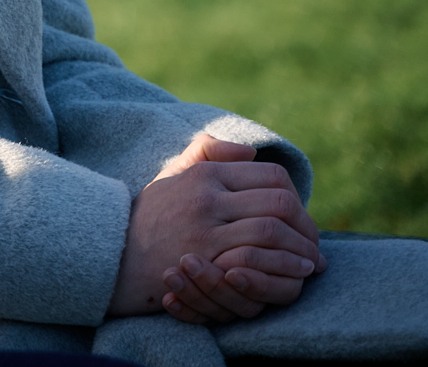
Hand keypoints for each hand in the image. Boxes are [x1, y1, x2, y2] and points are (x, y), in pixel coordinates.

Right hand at [108, 133, 324, 322]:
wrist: (114, 255)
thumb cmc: (149, 217)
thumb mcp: (173, 174)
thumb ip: (208, 154)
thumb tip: (250, 152)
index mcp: (205, 175)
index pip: (271, 176)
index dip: (296, 197)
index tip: (300, 216)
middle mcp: (207, 199)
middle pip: (279, 203)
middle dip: (306, 226)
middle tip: (313, 243)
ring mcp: (206, 232)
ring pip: (273, 231)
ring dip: (301, 250)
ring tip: (310, 262)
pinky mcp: (206, 263)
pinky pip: (258, 262)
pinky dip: (284, 269)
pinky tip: (294, 276)